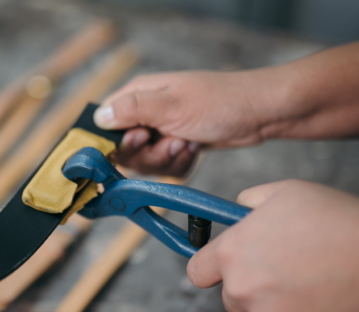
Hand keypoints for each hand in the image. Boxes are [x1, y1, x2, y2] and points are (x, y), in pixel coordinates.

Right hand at [94, 71, 277, 175]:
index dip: (115, 141)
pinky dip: (180, 164)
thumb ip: (133, 109)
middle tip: (171, 142)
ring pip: (146, 164)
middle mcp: (145, 114)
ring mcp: (161, 131)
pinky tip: (195, 149)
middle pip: (125, 151)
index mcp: (138, 95)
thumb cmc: (220, 101)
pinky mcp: (175, 147)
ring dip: (167, 160)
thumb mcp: (172, 105)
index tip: (138, 142)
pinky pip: (166, 169)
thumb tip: (99, 116)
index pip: (105, 123)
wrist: (259, 114)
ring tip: (188, 143)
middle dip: (148, 155)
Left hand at [188, 179, 358, 311]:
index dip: (208, 267)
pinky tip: (321, 295)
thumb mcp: (285, 192)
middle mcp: (241, 288)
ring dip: (274, 301)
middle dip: (247, 285)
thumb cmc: (334, 220)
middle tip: (278, 268)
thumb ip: (250, 201)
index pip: (197, 271)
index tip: (218, 267)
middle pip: (230, 296)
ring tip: (307, 278)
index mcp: (232, 253)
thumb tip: (238, 209)